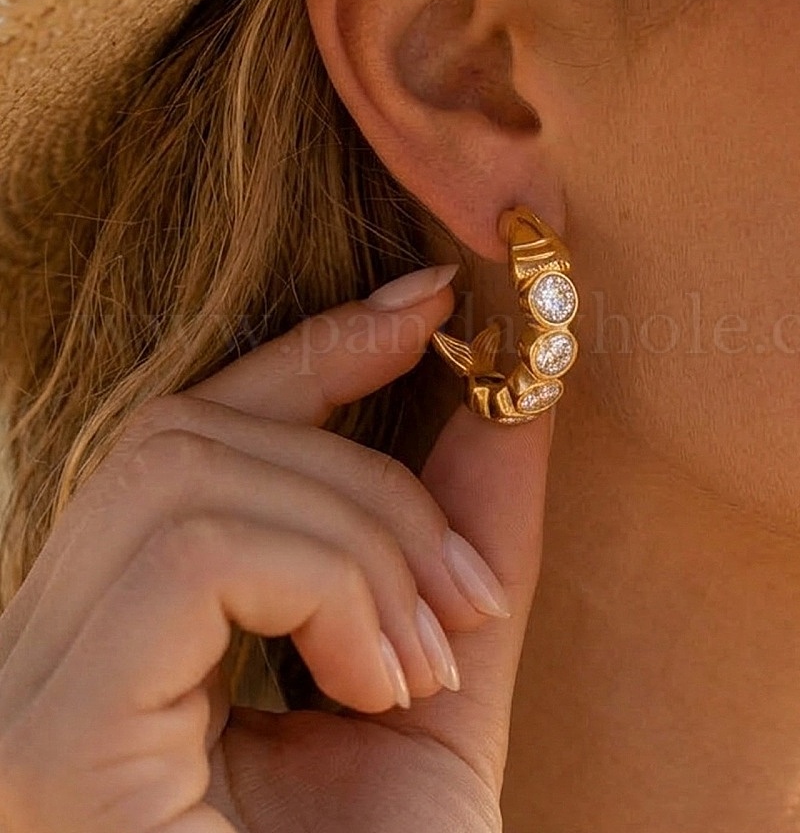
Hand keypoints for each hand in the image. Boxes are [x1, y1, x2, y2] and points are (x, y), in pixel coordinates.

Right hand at [0, 264, 552, 832]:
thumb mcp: (446, 674)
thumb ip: (470, 529)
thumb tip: (517, 389)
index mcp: (129, 637)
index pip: (197, 430)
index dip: (313, 347)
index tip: (431, 300)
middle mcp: (43, 649)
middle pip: (189, 431)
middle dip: (361, 472)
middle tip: (464, 588)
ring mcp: (31, 691)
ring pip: (192, 469)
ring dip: (357, 537)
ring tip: (431, 655)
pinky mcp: (52, 732)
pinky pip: (194, 549)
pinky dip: (325, 584)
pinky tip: (382, 684)